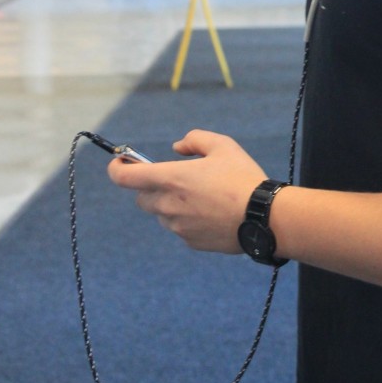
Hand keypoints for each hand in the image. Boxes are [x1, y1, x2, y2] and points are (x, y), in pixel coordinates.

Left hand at [107, 129, 266, 252]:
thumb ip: (195, 139)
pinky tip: (211, 213)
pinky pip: (180, 229)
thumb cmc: (243, 178)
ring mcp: (178, 227)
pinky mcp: (190, 242)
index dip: (117, 168)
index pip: (125, 178)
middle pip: (142, 198)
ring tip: (201, 197)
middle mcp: (168, 204)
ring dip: (171, 205)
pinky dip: (187, 220)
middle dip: (151, 187)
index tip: (121, 162)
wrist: (264, 217)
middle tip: (175, 179)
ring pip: (162, 215)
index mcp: (171, 178)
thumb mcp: (223, 145)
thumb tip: (177, 147)